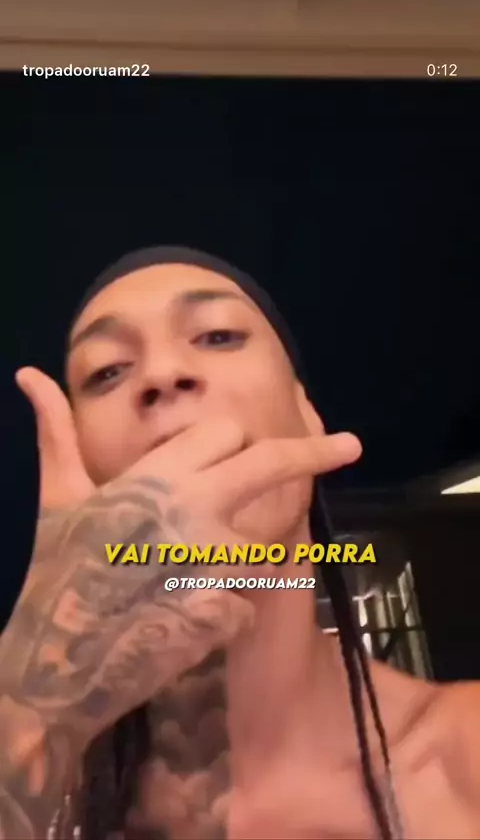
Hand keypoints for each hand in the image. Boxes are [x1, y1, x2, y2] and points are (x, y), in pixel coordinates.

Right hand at [3, 368, 360, 750]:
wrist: (55, 663)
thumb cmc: (57, 572)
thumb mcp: (58, 498)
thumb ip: (56, 432)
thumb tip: (28, 373)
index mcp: (158, 474)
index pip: (227, 433)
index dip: (231, 443)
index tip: (243, 448)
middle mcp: (196, 507)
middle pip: (272, 464)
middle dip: (315, 451)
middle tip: (352, 445)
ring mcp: (216, 560)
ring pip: (270, 541)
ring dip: (251, 555)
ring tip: (202, 576)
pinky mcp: (227, 612)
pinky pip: (251, 601)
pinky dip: (231, 610)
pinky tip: (193, 620)